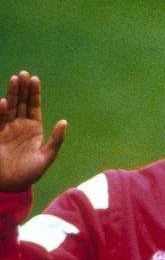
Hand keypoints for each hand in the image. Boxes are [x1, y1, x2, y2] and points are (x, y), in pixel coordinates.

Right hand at [0, 71, 66, 191]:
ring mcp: (6, 128)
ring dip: (12, 94)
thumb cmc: (30, 173)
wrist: (12, 185)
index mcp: (33, 128)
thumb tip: (64, 122)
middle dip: (22, 88)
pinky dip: (0, 111)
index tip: (34, 79)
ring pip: (10, 107)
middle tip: (24, 74)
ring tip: (14, 79)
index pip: (33, 106)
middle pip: (21, 102)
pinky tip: (4, 102)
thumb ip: (56, 140)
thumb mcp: (47, 157)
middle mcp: (19, 125)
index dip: (34, 93)